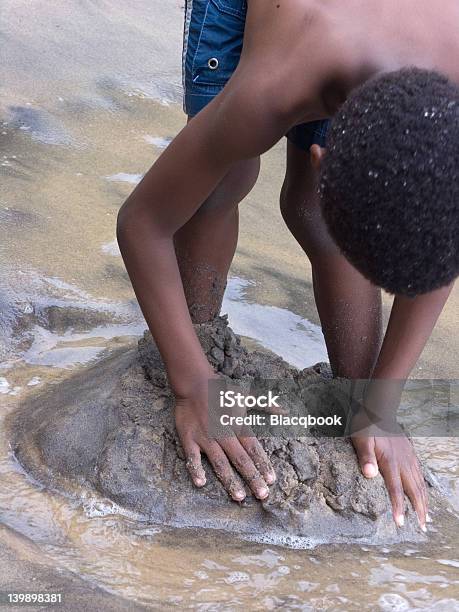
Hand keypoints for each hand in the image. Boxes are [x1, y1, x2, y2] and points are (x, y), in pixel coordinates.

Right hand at [174, 377, 275, 501]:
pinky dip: (195, 469)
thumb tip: (285, 410)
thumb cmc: (221, 389)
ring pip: (220, 462)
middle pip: (241, 459)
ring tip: (239, 496)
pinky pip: (192, 457)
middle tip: (262, 495)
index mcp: (238, 424)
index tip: (272, 480)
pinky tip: (200, 483)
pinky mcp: (189, 438)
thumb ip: (266, 404)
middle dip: (253, 478)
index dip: (263, 464)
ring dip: (230, 480)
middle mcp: (224, 434)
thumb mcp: (246, 395)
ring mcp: (206, 437)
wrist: (194, 382)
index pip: (254, 448)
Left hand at [352, 429, 427, 530]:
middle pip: (414, 490)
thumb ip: (365, 456)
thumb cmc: (367, 426)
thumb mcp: (361, 440)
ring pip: (419, 483)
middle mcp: (403, 462)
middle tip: (423, 527)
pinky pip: (419, 474)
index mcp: (390, 462)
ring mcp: (408, 458)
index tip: (400, 523)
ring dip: (424, 501)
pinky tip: (423, 493)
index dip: (398, 507)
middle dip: (419, 510)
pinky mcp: (409, 454)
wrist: (379, 410)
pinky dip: (423, 487)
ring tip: (426, 517)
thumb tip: (369, 474)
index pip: (395, 489)